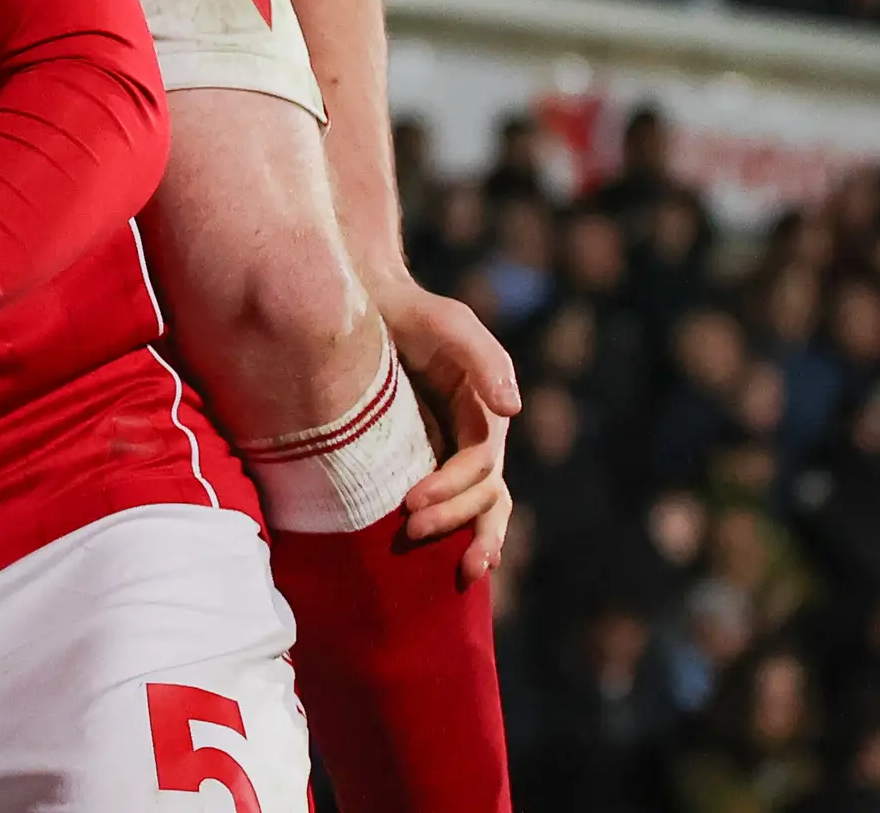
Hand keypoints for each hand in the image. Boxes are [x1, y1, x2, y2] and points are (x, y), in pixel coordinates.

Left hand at [378, 279, 521, 579]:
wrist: (366, 303)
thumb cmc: (411, 312)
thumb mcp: (449, 323)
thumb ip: (483, 358)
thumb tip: (513, 407)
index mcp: (486, 411)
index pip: (479, 465)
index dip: (452, 488)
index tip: (412, 504)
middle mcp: (476, 436)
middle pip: (484, 495)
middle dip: (457, 521)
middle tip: (413, 533)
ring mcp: (453, 450)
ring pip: (479, 507)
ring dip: (470, 538)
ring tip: (459, 575)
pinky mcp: (424, 457)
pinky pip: (450, 502)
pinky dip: (458, 532)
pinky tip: (450, 568)